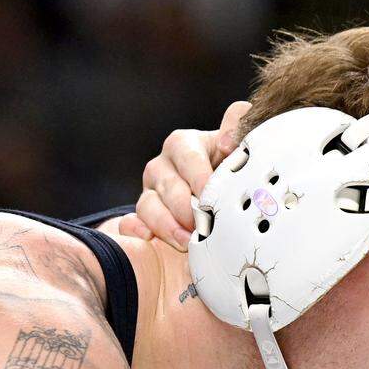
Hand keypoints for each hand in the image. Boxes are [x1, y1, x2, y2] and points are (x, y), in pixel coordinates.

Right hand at [118, 101, 250, 249]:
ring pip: (148, 206)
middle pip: (168, 186)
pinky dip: (136, 230)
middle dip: (186, 208)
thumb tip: (228, 141)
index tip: (213, 197)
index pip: (188, 158)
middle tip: (204, 226)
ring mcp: (149, 190)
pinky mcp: (140, 214)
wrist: (216, 191)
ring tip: (187, 241)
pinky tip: (150, 239)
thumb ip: (238, 127)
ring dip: (167, 226)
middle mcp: (162, 165)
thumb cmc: (228, 166)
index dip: (201, 178)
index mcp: (183, 144)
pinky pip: (129, 222)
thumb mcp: (237, 144)